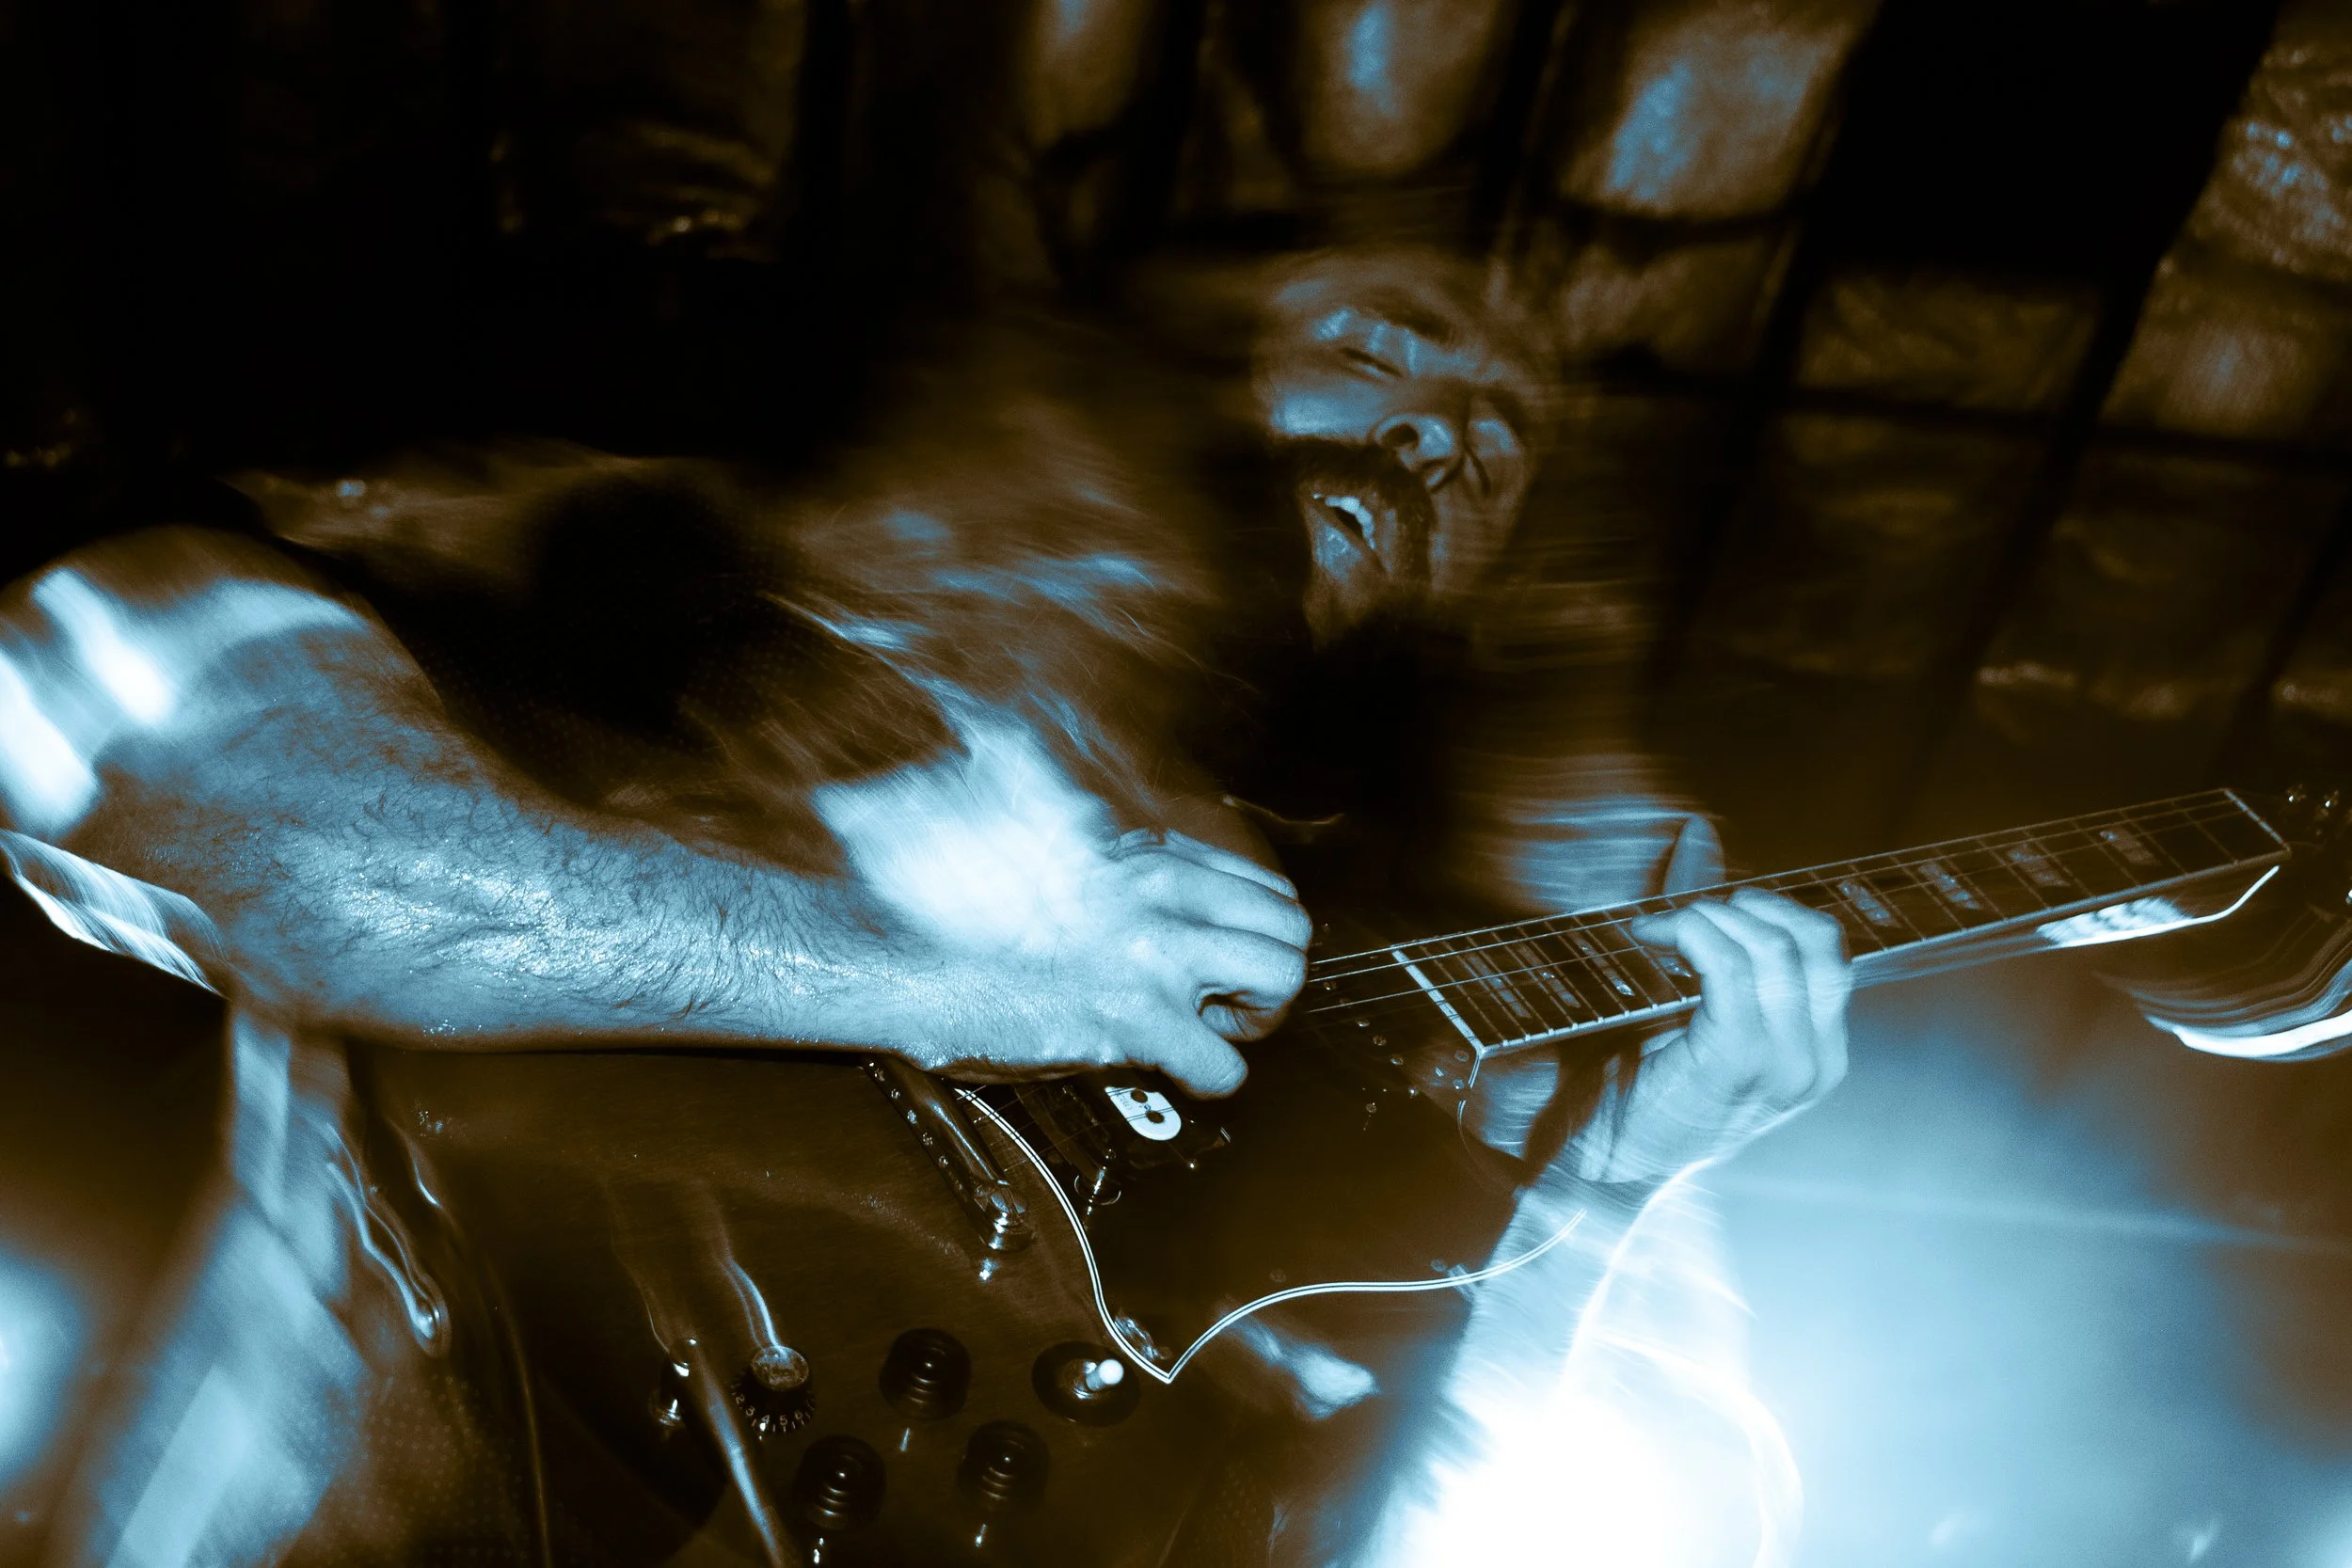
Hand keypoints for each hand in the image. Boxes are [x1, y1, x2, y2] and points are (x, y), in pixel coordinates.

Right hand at [900, 829, 1309, 1096]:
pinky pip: (1225, 1064)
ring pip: (1281, 978)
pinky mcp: (1131, 1014)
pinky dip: (1209, 1080)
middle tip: (1226, 1004)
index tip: (1220, 961)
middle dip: (1269, 977)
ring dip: (1254, 1020)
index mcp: (1145, 858)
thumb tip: (1140, 866)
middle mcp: (1159, 892)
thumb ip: (1113, 863)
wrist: (917, 959)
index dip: (1251, 935)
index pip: (1262, 887)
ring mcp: (1150, 950)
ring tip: (1207, 1032)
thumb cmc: (975, 923)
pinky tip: (1172, 1071)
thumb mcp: (1055, 863)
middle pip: (1290, 926)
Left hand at [1567, 888, 1849, 1182]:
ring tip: (1660, 930)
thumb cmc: (1635, 1085)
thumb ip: (1704, 922)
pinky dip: (1690, 936)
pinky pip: (1732, 971)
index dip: (1770, 909)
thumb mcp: (1686, 999)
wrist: (1597, 1168)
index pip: (1829, 951)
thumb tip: (1698, 831)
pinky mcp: (1736, 1065)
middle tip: (1684, 917)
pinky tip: (1651, 938)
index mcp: (1816, 1052)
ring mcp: (1782, 1069)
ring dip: (1711, 919)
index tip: (1708, 911)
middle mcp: (1814, 1064)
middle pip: (1816, 942)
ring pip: (1774, 950)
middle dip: (1746, 907)